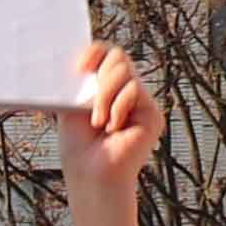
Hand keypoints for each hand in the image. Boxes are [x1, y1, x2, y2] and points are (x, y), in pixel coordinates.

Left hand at [57, 37, 160, 203]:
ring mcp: (140, 101)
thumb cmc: (79, 145)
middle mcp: (125, 91)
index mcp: (106, 86)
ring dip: (104, 95)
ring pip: (124, 71)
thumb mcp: (73, 105)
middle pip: (118, 56)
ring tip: (98, 122)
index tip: (80, 66)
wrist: (91, 173)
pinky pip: (133, 90)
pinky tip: (112, 128)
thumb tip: (84, 57)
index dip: (95, 52)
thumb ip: (83, 80)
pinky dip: (117, 107)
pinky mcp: (152, 113)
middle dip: (99, 78)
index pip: (106, 54)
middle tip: (88, 105)